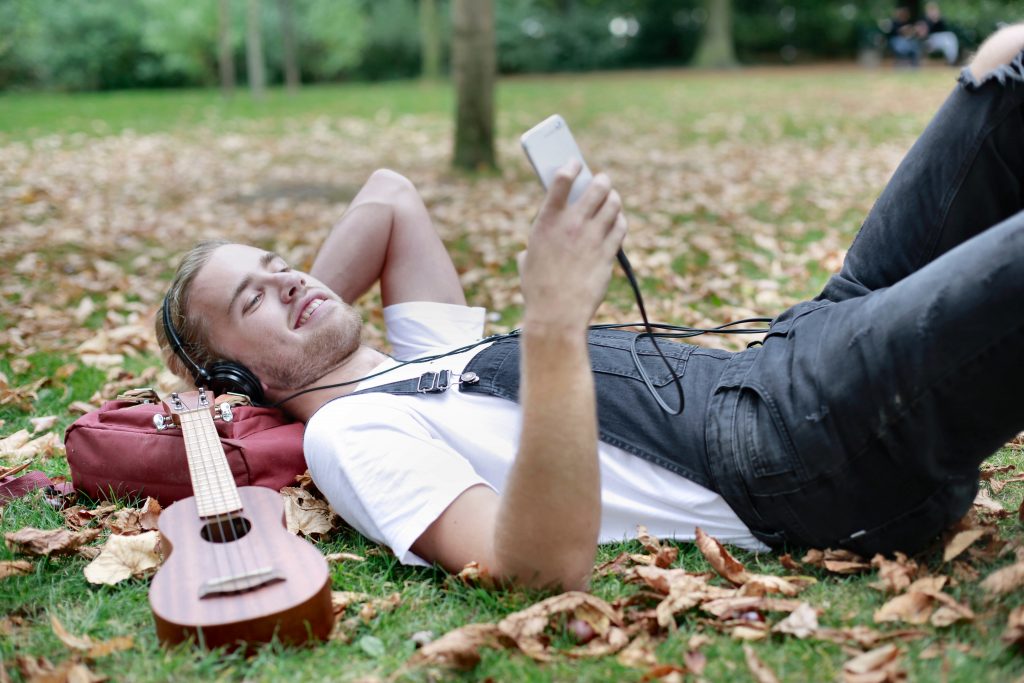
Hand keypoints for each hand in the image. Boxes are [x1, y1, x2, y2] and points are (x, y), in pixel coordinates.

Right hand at [518, 160, 627, 332]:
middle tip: (602, 182)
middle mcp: (571, 224)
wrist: (557, 315)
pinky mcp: (608, 253)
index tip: (575, 163)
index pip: (560, 180)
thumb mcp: (527, 262)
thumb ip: (532, 248)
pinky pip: (621, 227)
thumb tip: (530, 252)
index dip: (571, 166)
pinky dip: (621, 221)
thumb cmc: (538, 290)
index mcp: (546, 222)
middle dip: (601, 181)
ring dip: (614, 199)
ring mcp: (592, 237)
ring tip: (612, 200)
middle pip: (597, 188)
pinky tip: (618, 222)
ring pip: (613, 204)